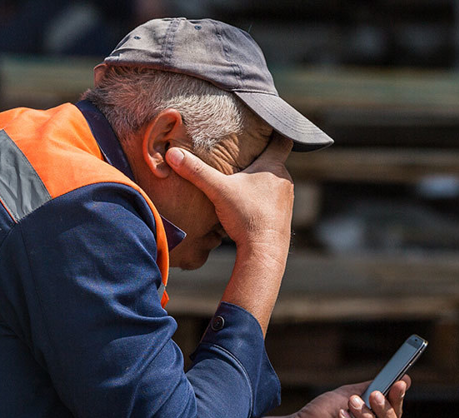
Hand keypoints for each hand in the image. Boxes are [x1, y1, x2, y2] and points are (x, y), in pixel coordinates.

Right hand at [165, 135, 293, 250]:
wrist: (264, 252)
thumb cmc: (246, 218)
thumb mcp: (217, 190)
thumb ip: (196, 172)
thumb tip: (172, 154)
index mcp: (272, 167)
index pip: (282, 140)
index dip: (276, 130)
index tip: (269, 124)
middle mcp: (284, 180)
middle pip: (274, 162)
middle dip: (261, 158)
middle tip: (245, 153)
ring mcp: (286, 199)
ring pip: (273, 182)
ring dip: (261, 180)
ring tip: (244, 180)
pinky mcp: (283, 216)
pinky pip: (273, 200)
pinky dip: (262, 198)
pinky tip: (247, 205)